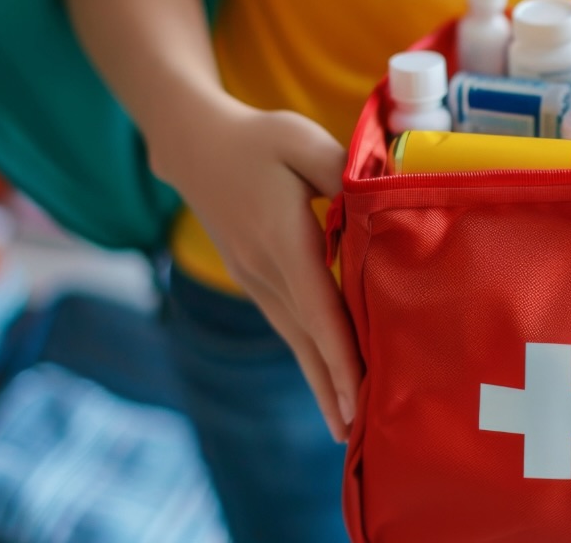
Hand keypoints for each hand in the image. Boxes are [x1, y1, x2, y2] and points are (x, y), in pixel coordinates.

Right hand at [152, 102, 360, 442]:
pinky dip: (309, 356)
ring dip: (320, 381)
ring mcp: (256, 278)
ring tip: (345, 426)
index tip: (357, 392)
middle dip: (332, 385)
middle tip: (359, 433)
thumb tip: (375, 197)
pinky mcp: (256, 279)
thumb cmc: (257, 139)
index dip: (339, 351)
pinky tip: (327, 382)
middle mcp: (264, 268)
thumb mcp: (300, 138)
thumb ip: (340, 168)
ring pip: (295, 337)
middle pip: (305, 336)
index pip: (317, 303)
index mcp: (281, 237)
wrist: (195, 147)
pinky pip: (288, 325)